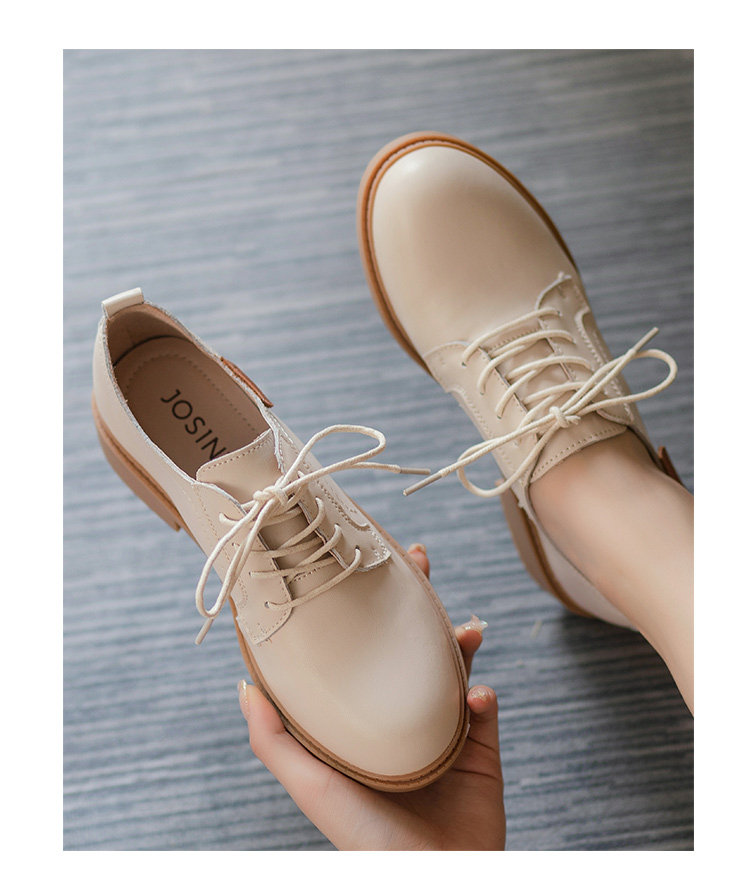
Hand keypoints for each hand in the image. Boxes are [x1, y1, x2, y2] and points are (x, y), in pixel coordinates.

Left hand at [237, 543, 505, 849]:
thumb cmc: (363, 840)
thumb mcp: (310, 785)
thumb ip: (273, 740)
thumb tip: (244, 685)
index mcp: (362, 721)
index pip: (361, 653)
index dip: (362, 611)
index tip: (360, 570)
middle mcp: (399, 717)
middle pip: (409, 644)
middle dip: (416, 602)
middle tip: (420, 562)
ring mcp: (441, 730)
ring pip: (452, 665)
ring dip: (459, 639)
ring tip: (464, 630)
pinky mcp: (479, 749)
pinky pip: (486, 707)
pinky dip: (483, 696)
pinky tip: (474, 700)